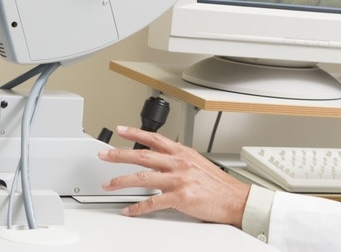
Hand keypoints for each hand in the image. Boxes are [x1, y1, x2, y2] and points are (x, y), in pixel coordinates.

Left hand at [98, 125, 250, 227]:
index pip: (154, 138)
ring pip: (142, 178)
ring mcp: (179, 179)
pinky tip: (128, 210)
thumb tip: (162, 159)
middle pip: (142, 155)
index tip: (120, 130)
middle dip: (119, 154)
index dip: (134, 133)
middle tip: (103, 154)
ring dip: (121, 181)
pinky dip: (137, 207)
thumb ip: (179, 159)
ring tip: (108, 185)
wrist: (237, 199)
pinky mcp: (180, 197)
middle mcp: (179, 163)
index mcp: (183, 152)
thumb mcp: (198, 162)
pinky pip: (153, 202)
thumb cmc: (219, 184)